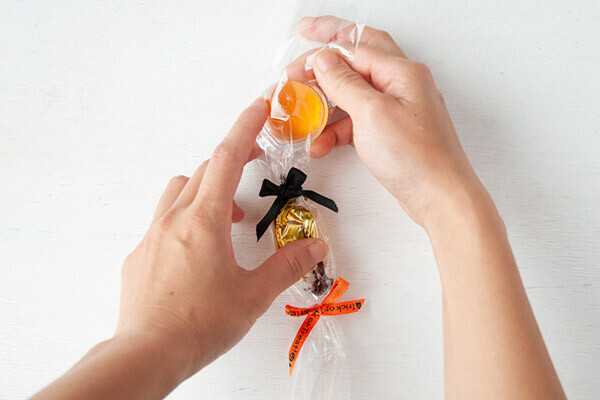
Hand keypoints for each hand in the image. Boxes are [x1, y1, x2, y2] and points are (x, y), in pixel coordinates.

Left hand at [116, 98, 327, 377]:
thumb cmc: (197, 324)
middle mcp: (174, 220)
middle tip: (252, 161)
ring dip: (205, 189)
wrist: (147, 353)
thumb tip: (314, 248)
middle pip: (203, 170)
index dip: (244, 128)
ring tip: (227, 215)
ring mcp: (153, 236)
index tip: (257, 108)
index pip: (226, 157)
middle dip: (231, 159)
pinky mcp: (141, 255)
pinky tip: (198, 249)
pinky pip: (164, 221)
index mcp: (204, 220)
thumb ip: (287, 266)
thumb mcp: (253, 294)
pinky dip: (185, 218)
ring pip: (180, 191)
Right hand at [289, 16, 483, 226]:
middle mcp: (402, 84)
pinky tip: (321, 143)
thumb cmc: (418, 157)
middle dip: (328, 53)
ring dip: (327, 102)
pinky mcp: (392, 131)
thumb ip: (345, 82)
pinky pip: (358, 120)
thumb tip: (324, 59)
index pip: (354, 47)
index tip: (295, 67)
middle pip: (358, 57)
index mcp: (401, 71)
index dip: (320, 53)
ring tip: (304, 114)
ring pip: (354, 92)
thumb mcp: (372, 112)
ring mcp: (398, 108)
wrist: (440, 197)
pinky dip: (338, 129)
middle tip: (304, 46)